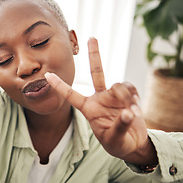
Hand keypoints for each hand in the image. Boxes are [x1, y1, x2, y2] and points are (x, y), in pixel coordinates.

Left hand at [45, 38, 157, 165]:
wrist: (134, 144)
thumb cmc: (117, 144)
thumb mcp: (114, 140)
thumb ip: (119, 126)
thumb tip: (127, 112)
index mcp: (89, 109)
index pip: (71, 95)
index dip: (59, 86)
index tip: (47, 75)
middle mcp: (100, 98)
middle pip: (97, 73)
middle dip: (94, 55)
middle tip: (91, 38)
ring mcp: (114, 96)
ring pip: (119, 85)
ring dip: (126, 98)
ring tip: (130, 113)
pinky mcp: (128, 96)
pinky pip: (131, 89)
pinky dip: (134, 99)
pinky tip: (135, 111)